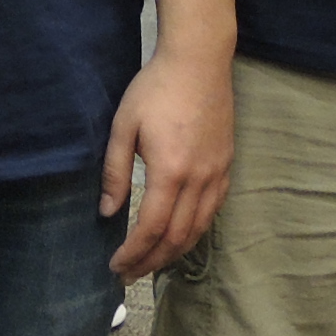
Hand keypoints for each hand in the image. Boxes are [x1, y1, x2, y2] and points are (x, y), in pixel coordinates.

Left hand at [102, 46, 233, 280]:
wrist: (199, 61)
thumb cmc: (155, 89)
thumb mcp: (124, 125)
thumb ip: (116, 171)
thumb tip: (108, 211)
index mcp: (170, 172)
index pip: (151, 228)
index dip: (134, 253)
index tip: (116, 266)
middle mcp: (199, 180)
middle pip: (177, 238)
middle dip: (152, 261)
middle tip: (130, 274)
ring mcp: (217, 174)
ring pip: (199, 229)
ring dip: (174, 252)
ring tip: (152, 262)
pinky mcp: (227, 166)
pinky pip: (212, 211)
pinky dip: (194, 231)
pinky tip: (179, 235)